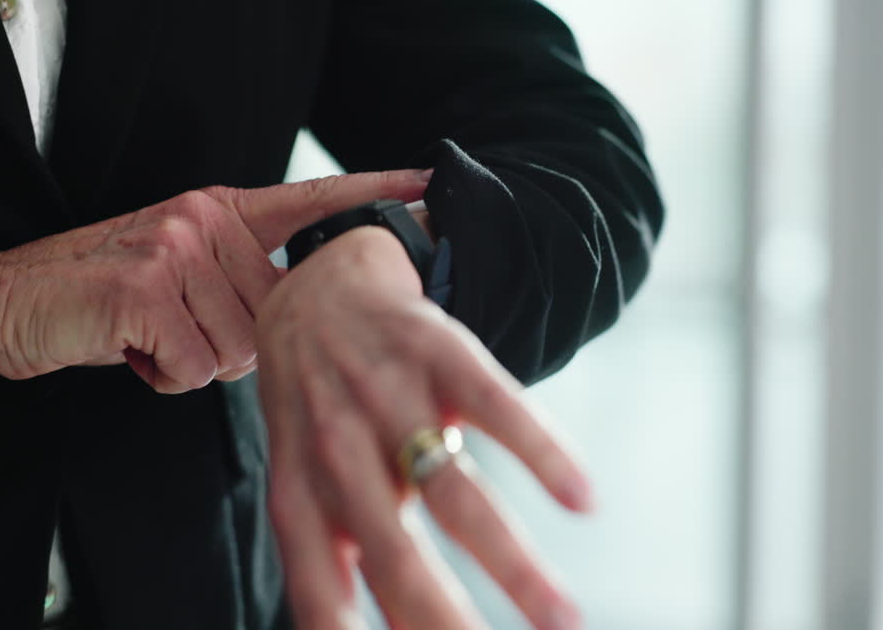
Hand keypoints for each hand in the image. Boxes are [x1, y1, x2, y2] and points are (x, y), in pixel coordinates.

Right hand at [0, 170, 429, 392]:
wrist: (4, 303)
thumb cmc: (99, 298)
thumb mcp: (176, 268)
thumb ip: (237, 281)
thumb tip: (291, 326)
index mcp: (219, 209)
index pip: (311, 200)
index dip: (373, 194)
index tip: (429, 185)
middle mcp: (205, 220)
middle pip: (276, 313)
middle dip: (233, 342)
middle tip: (174, 328)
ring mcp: (177, 251)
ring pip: (241, 348)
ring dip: (195, 362)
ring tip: (147, 337)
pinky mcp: (148, 292)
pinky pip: (199, 368)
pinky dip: (163, 376)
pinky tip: (128, 348)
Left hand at [256, 226, 592, 629]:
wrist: (317, 286)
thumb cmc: (319, 411)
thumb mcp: (306, 483)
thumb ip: (334, 564)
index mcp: (301, 496)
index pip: (323, 590)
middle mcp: (338, 449)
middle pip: (396, 553)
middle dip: (447, 620)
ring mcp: (390, 396)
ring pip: (455, 491)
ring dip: (514, 563)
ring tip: (565, 618)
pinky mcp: (441, 350)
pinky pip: (497, 405)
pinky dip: (542, 452)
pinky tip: (582, 498)